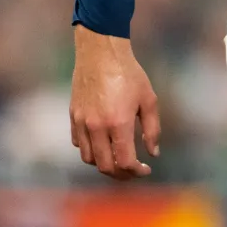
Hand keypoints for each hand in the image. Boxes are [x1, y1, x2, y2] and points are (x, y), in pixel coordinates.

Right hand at [70, 24, 159, 179]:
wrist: (101, 52)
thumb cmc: (129, 73)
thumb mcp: (149, 99)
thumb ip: (152, 129)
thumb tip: (153, 153)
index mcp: (118, 123)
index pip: (125, 162)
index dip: (137, 172)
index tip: (146, 169)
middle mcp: (97, 127)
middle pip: (105, 166)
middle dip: (121, 174)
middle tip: (132, 170)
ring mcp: (82, 122)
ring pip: (89, 158)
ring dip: (104, 164)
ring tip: (118, 159)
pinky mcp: (73, 116)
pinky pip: (78, 143)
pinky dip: (90, 150)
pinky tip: (102, 143)